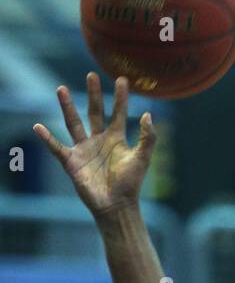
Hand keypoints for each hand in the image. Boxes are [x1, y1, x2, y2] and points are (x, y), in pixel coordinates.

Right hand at [33, 73, 155, 220]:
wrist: (117, 207)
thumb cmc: (131, 184)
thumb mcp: (142, 158)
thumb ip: (147, 137)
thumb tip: (148, 114)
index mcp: (116, 139)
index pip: (118, 113)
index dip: (121, 98)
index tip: (123, 80)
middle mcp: (99, 140)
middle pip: (94, 112)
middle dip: (93, 95)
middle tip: (91, 75)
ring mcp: (84, 150)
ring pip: (74, 123)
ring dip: (67, 107)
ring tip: (61, 88)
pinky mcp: (72, 162)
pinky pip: (57, 147)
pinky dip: (47, 138)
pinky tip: (38, 127)